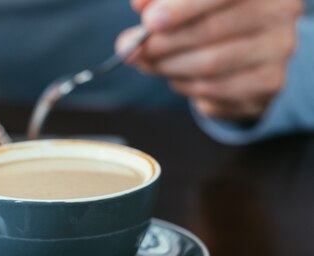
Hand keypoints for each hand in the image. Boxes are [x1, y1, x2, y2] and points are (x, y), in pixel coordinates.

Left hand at [118, 0, 302, 119]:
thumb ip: (160, 0)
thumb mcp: (181, 1)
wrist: (241, 54)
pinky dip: (185, 84)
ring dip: (168, 66)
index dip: (183, 7)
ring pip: (211, 63)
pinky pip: (215, 88)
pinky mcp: (270, 82)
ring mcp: (279, 47)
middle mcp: (280, 10)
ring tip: (147, 62)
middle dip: (164, 42)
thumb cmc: (206, 15)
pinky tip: (174, 76)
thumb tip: (140, 5)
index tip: (149, 21)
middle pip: (213, 29)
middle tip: (134, 50)